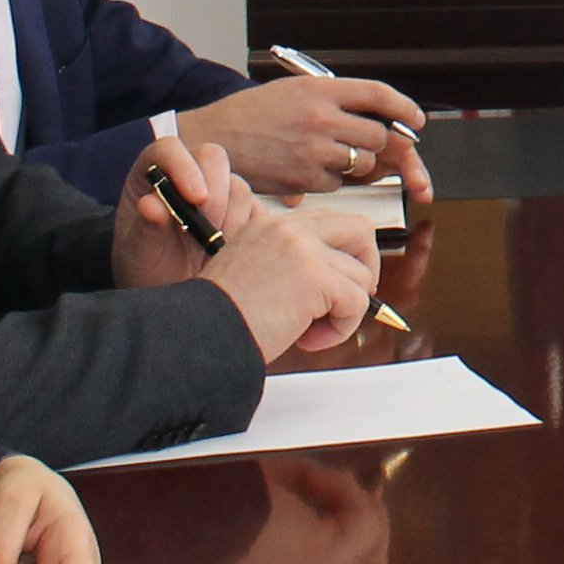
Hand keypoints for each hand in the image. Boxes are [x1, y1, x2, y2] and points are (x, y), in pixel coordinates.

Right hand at [116, 146, 381, 358]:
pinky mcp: (316, 277)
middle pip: (360, 230)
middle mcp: (289, 228)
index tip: (336, 286)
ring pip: (360, 277)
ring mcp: (304, 249)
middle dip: (366, 268)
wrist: (197, 336)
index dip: (344, 255)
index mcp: (272, 224)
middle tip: (348, 302)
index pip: (332, 222)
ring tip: (308, 331)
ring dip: (344, 312)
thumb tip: (341, 279)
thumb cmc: (219, 318)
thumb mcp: (256, 274)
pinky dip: (341, 329)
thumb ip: (293, 265)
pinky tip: (308, 340)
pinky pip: (357, 304)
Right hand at [178, 75, 437, 204]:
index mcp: (320, 89)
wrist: (213, 138)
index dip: (403, 108)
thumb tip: (377, 123)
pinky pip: (338, 184)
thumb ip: (335, 103)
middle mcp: (321, 118)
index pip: (378, 95)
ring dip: (359, 164)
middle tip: (372, 146)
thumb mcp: (294, 91)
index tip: (416, 120)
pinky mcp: (304, 180)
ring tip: (333, 155)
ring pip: (363, 163)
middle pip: (378, 136)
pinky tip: (311, 169)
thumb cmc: (253, 114)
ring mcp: (314, 151)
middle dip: (381, 144)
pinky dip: (333, 181)